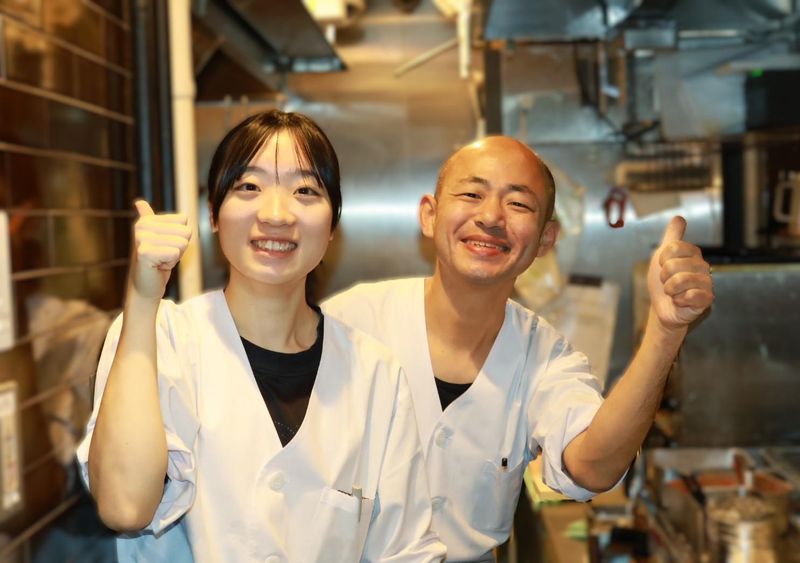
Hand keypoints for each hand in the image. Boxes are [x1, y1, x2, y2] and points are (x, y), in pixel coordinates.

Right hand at [130, 200, 191, 300]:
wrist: (145, 286)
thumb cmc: (158, 262)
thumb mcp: (162, 238)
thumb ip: (154, 220)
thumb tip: (138, 202)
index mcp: (147, 220)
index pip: (184, 220)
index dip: (180, 237)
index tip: (166, 246)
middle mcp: (142, 226)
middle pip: (185, 231)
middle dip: (179, 248)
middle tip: (164, 256)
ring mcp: (141, 239)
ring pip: (181, 243)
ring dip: (175, 256)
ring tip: (160, 261)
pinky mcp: (144, 253)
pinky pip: (174, 253)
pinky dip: (171, 263)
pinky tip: (158, 266)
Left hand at [647, 216, 713, 330]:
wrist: (663, 307)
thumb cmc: (663, 281)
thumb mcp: (662, 256)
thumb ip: (671, 237)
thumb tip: (679, 217)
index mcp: (693, 253)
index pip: (672, 247)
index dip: (661, 259)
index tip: (663, 266)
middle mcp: (703, 265)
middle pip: (672, 265)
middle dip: (663, 277)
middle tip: (668, 282)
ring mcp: (707, 282)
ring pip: (679, 281)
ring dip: (669, 289)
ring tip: (673, 292)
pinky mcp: (707, 299)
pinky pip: (689, 296)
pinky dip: (678, 300)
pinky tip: (681, 301)